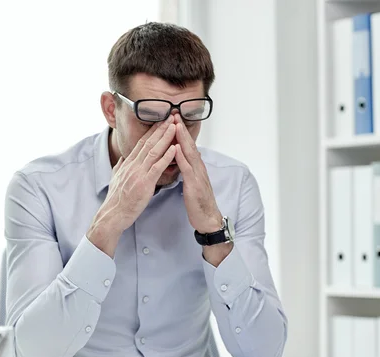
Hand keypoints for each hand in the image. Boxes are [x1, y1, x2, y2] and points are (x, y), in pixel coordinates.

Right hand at [87, 116, 176, 256]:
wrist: (112, 215)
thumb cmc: (116, 200)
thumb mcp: (115, 179)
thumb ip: (120, 167)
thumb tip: (122, 159)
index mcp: (128, 164)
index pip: (141, 143)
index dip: (151, 131)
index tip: (160, 121)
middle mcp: (133, 165)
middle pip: (148, 143)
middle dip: (160, 129)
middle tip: (170, 117)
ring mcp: (138, 173)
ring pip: (153, 151)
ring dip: (165, 138)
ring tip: (174, 127)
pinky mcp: (144, 183)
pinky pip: (157, 167)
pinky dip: (166, 157)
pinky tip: (174, 149)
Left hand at [173, 115, 222, 233]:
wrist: (208, 219)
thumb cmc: (197, 202)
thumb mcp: (190, 182)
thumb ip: (185, 169)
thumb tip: (178, 158)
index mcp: (195, 166)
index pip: (187, 145)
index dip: (180, 132)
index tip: (172, 118)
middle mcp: (198, 168)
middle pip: (189, 144)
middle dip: (181, 129)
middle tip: (173, 113)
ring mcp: (198, 176)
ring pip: (189, 153)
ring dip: (182, 138)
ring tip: (174, 125)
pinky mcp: (195, 185)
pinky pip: (187, 169)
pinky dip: (182, 158)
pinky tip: (176, 149)